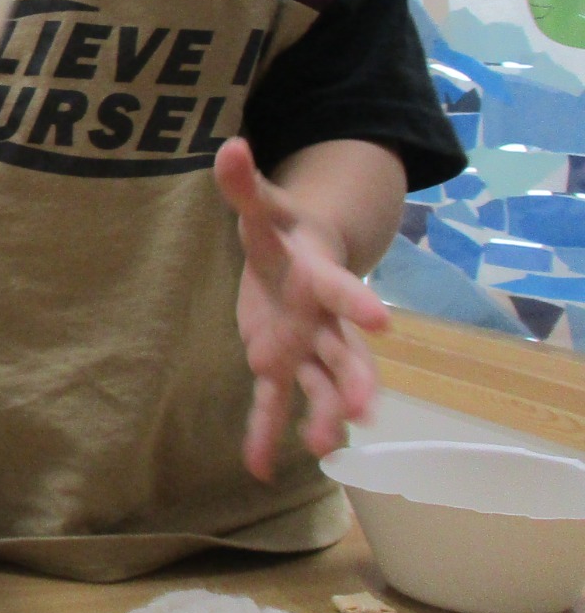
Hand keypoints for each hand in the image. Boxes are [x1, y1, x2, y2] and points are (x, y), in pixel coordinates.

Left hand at [214, 139, 388, 481]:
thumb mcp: (263, 206)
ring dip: (324, 415)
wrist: (302, 253)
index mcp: (319, 277)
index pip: (341, 288)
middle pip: (346, 352)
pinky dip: (264, 433)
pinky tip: (257, 469)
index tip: (384, 322)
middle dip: (356, 380)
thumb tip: (228, 144)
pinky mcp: (279, 364)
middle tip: (366, 412)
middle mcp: (322, 320)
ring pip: (321, 385)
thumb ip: (244, 183)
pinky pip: (274, 403)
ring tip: (324, 450)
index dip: (359, 302)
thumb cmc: (284, 228)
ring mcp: (305, 347)